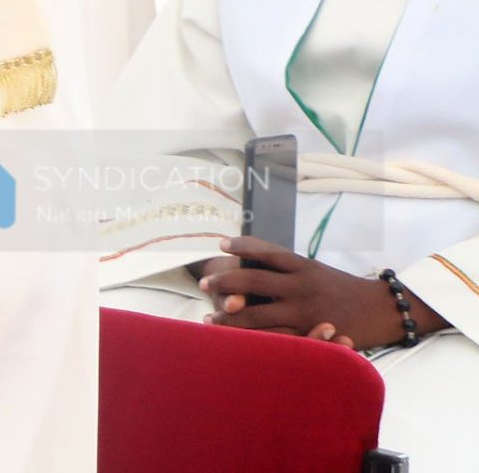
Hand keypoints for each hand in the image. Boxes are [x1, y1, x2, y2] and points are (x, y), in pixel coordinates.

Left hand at [200, 237, 435, 347]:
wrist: (383, 310)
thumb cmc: (342, 289)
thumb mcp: (316, 271)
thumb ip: (287, 270)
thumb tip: (248, 265)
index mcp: (304, 266)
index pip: (267, 251)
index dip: (242, 246)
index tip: (220, 244)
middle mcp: (302, 286)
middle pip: (255, 281)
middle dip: (226, 282)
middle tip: (203, 284)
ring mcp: (307, 312)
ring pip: (260, 314)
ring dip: (231, 317)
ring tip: (209, 318)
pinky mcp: (312, 335)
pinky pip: (277, 338)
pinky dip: (255, 339)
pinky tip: (237, 341)